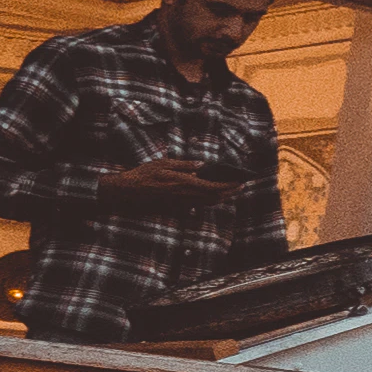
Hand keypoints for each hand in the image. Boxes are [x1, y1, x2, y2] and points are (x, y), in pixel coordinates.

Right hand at [111, 157, 240, 207]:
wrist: (129, 191)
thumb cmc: (145, 174)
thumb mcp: (164, 163)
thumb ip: (185, 165)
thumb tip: (202, 165)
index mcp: (185, 183)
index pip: (214, 186)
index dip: (230, 186)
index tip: (241, 182)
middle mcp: (186, 196)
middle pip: (215, 197)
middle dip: (231, 192)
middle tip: (242, 186)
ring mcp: (181, 204)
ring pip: (208, 203)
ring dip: (222, 197)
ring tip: (232, 190)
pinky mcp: (177, 208)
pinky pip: (198, 205)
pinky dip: (210, 200)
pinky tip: (213, 195)